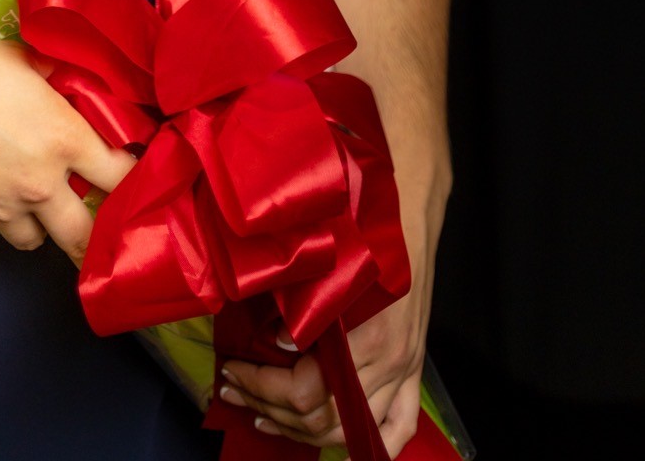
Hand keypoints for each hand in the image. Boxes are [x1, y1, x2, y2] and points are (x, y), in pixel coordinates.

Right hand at [0, 38, 134, 262]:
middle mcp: (42, 181)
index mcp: (62, 137)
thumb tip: (73, 76)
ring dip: (50, 224)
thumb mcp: (15, 58)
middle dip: (101, 230)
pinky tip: (5, 195)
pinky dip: (12, 220)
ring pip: (45, 238)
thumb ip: (52, 73)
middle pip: (89, 232)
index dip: (133, 175)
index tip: (136, 170)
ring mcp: (7, 206)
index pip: (120, 174)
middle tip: (104, 216)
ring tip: (49, 203)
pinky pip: (7, 229)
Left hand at [219, 196, 436, 455]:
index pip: (305, 390)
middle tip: (233, 387)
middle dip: (268, 406)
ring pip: (346, 430)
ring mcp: (403, 372)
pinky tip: (334, 447)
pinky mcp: (413, 372)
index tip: (232, 366)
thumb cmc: (364, 224)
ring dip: (298, 429)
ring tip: (261, 414)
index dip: (262, 385)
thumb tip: (273, 339)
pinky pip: (398, 430)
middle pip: (321, 417)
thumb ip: (301, 301)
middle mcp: (388, 363)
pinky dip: (370, 448)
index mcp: (367, 335)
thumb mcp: (327, 259)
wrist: (408, 208)